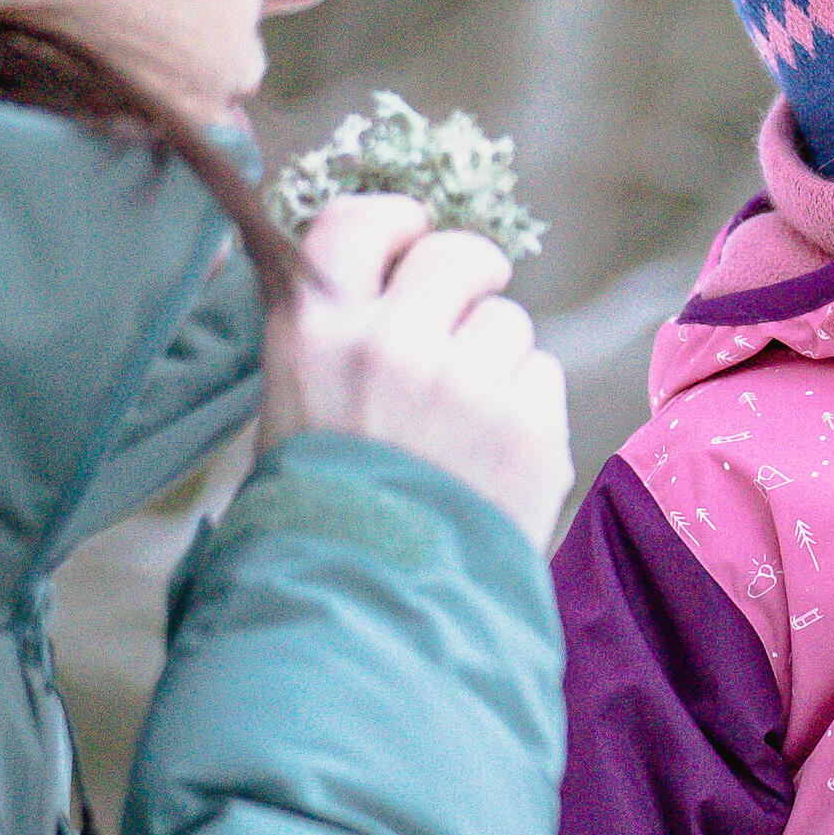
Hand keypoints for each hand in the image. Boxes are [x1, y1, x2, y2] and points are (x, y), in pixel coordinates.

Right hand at [259, 193, 573, 552]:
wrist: (370, 615)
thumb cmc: (318, 518)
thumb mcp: (292, 413)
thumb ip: (335, 336)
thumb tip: (386, 274)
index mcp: (315, 334)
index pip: (358, 221)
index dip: (394, 219)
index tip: (412, 230)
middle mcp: (392, 344)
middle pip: (455, 253)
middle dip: (469, 271)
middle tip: (469, 302)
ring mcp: (467, 385)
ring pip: (507, 322)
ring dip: (495, 356)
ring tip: (464, 423)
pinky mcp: (529, 428)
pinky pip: (541, 376)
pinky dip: (525, 408)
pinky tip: (492, 457)